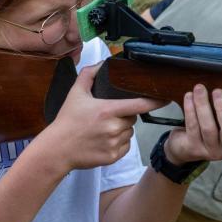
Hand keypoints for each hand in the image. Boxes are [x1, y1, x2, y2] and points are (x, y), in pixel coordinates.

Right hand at [36, 63, 164, 171]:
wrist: (57, 149)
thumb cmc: (66, 121)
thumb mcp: (75, 93)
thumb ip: (89, 74)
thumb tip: (102, 63)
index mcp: (108, 110)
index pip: (139, 104)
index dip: (154, 101)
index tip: (164, 98)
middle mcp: (114, 127)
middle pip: (133, 118)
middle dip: (125, 115)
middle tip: (109, 115)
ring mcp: (115, 143)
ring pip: (130, 132)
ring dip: (123, 129)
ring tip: (104, 128)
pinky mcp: (113, 157)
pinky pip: (125, 146)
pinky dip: (119, 143)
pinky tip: (104, 140)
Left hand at [163, 85, 221, 163]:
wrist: (185, 147)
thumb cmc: (212, 130)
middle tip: (218, 92)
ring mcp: (209, 151)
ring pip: (207, 128)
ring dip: (203, 106)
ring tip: (200, 89)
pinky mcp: (192, 147)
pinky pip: (192, 127)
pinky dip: (190, 110)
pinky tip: (189, 96)